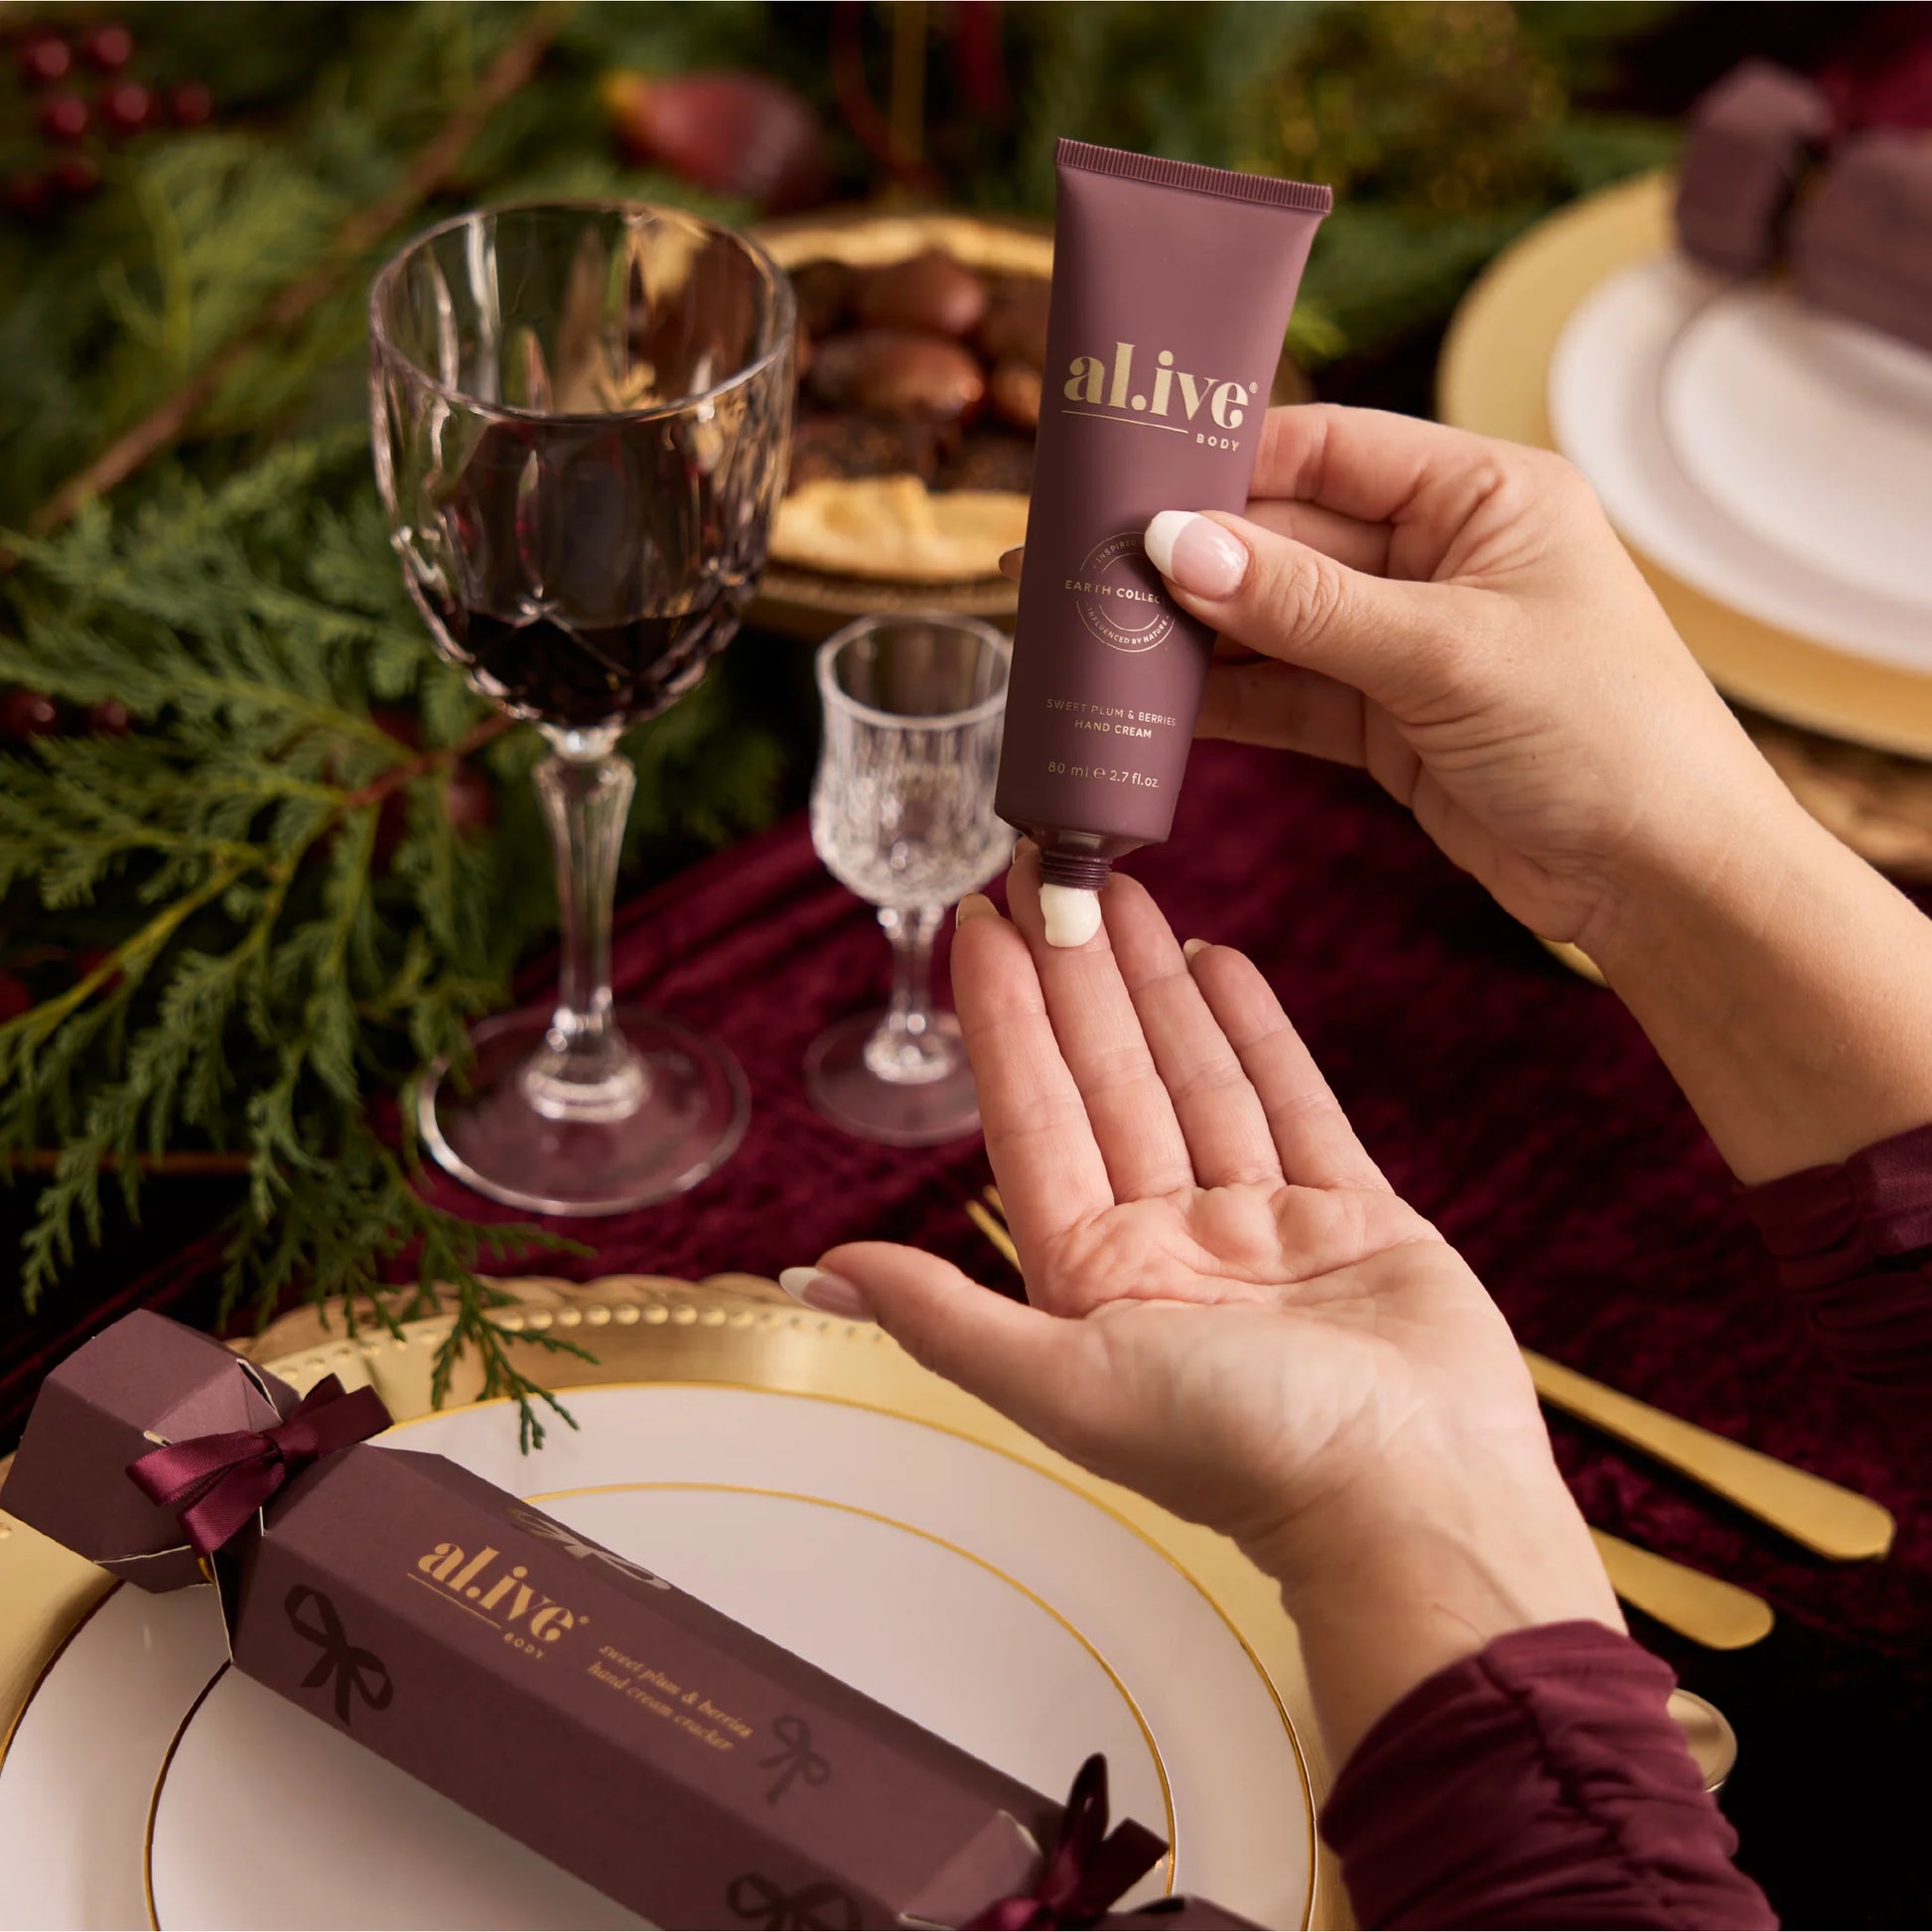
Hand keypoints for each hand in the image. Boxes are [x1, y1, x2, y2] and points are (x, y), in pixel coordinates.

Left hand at [786, 851, 1619, 1757]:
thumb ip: (944, 1318)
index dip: (1002, 1018)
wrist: (1415, 1501)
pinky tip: (1218, 962)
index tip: (977, 925)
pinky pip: (1292, 1101)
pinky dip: (1254, 1032)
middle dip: (1074, 973)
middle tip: (1046, 867)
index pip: (1032, 1115)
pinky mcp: (1349, 1216)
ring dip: (1154, 985)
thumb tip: (814, 1270)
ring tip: (1124, 890)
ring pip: (1193, 1075)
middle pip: (1108, 1078)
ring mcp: (1259, 1225)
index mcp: (1091, 1277)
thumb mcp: (1068, 1383)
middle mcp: (1166, 1243)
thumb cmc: (1241, 1456)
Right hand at [1005, 404, 1801, 957]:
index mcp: (1482, 494)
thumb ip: (1304, 602)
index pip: (1326, 447)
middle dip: (1184, 554)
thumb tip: (1174, 545)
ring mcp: (1404, 640)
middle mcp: (1438, 554)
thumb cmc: (1603, 736)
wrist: (1661, 879)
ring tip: (1084, 632)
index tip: (1122, 472)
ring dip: (1186, 631)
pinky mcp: (1381, 720)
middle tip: (1070, 561)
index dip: (1223, 458)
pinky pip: (1279, 693)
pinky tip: (1144, 701)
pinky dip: (1217, 700)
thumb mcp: (1445, 654)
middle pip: (1281, 535)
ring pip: (1269, 619)